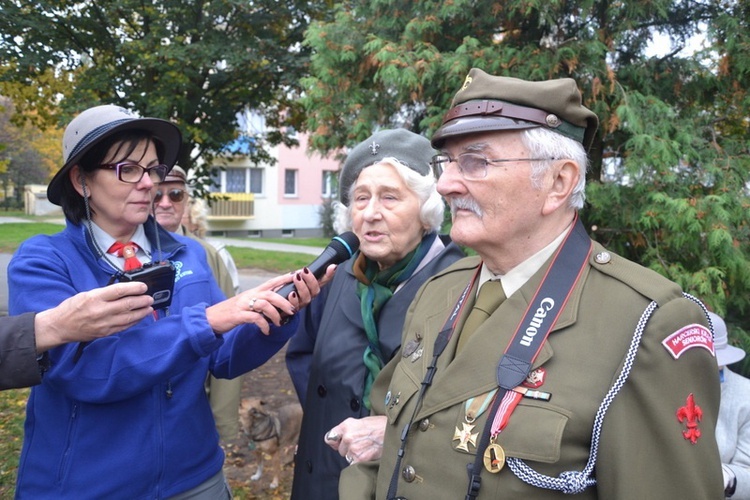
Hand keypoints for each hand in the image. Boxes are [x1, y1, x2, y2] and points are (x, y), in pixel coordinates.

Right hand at [35, 281, 153, 351]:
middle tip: (149, 298)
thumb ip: (105, 293)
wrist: (59, 327)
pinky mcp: (105, 332)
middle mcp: (100, 310)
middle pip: (127, 305)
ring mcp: (103, 323)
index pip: (119, 291)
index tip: (143, 287)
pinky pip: (124, 327)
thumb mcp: (87, 294)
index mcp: (94, 297)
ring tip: (149, 308)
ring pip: (128, 318)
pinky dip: (134, 322)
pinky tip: (139, 317)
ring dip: (141, 312)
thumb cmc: (71, 308)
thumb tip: (124, 290)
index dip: (134, 288)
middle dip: (142, 301)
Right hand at [206, 267, 323, 334]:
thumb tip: (278, 305)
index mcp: (253, 292)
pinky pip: (254, 318)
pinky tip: (267, 331)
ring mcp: (243, 305)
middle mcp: (249, 296)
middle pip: (270, 294)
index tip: (297, 276)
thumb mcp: (247, 304)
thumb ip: (261, 302)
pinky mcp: (238, 315)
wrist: (211, 319)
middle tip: (293, 310)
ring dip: (275, 315)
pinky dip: (263, 325)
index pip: (271, 282)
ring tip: (279, 323)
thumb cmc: (231, 312)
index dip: (284, 278)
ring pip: (264, 304)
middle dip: (284, 302)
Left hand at [324, 416, 386, 463]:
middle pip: (340, 450)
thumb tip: (338, 439)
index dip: (336, 442)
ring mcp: (353, 449)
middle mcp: (348, 437)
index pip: (329, 438)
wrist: (394, 431)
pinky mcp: (360, 459)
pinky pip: (354, 464)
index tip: (340, 443)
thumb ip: (348, 429)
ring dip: (356, 455)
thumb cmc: (381, 425)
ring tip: (367, 448)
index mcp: (346, 425)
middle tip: (362, 443)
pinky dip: (361, 462)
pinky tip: (369, 454)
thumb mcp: (362, 421)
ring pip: (348, 457)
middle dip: (349, 449)